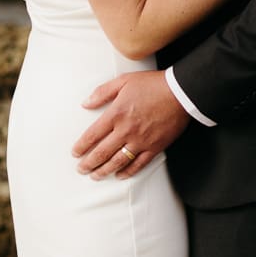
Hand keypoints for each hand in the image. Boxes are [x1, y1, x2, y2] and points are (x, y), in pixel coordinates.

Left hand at [73, 70, 189, 178]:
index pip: (93, 135)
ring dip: (104, 171)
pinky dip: (127, 172)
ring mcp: (141, 141)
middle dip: (89, 163)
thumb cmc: (153, 85)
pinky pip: (138, 164)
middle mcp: (126, 130)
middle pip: (102, 152)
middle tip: (81, 169)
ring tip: (95, 175)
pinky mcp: (154, 147)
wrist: (181, 93)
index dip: (81, 146)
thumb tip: (86, 103)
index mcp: (116, 114)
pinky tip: (120, 175)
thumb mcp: (124, 81)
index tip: (75, 153)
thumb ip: (102, 92)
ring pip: (118, 161)